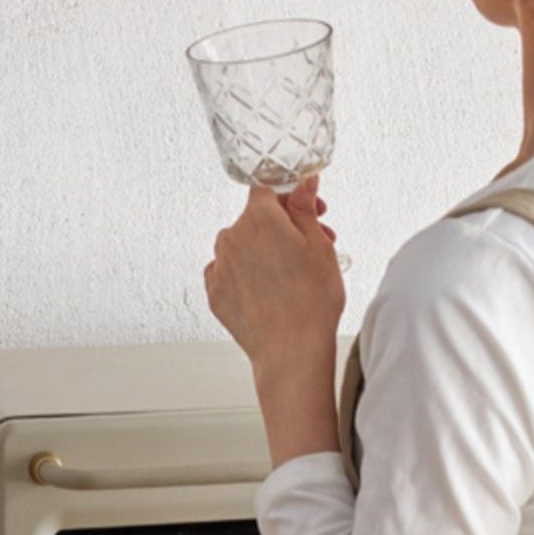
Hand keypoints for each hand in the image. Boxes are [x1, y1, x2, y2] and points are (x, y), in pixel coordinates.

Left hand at [204, 177, 344, 377]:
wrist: (291, 354)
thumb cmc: (311, 301)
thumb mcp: (318, 246)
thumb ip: (305, 207)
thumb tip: (303, 181)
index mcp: (259, 217)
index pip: (268, 189)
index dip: (292, 196)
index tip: (312, 210)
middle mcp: (232, 235)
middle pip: (257, 218)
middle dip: (286, 226)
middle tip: (316, 244)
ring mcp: (220, 265)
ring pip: (244, 244)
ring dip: (266, 250)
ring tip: (294, 272)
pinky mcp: (215, 293)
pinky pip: (230, 270)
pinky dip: (247, 273)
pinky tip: (269, 288)